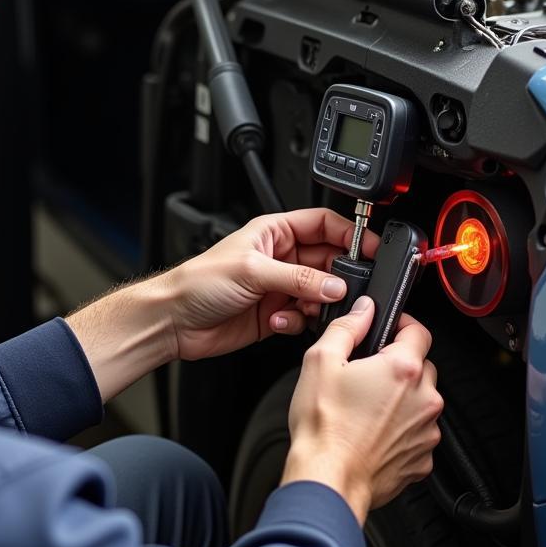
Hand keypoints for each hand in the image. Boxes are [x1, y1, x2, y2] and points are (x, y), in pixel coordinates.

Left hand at [166, 208, 379, 361]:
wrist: (175, 320)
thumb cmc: (199, 282)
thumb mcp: (253, 271)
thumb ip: (299, 278)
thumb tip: (336, 284)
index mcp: (275, 232)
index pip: (324, 224)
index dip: (350, 234)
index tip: (370, 249)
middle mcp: (281, 258)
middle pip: (329, 262)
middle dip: (338, 278)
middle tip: (344, 290)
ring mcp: (280, 287)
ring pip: (321, 292)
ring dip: (319, 304)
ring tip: (307, 308)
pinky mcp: (277, 314)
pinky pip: (305, 317)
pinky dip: (300, 322)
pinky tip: (281, 322)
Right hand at [282, 298, 442, 524]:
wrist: (327, 478)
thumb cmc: (323, 427)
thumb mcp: (320, 361)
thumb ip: (347, 327)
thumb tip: (363, 310)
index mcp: (403, 369)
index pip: (419, 331)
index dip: (402, 325)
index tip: (389, 330)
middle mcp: (424, 399)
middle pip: (422, 367)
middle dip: (399, 366)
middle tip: (367, 375)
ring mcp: (426, 431)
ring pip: (420, 402)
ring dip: (401, 400)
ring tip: (366, 410)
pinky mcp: (422, 459)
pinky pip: (417, 434)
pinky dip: (401, 431)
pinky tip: (372, 433)